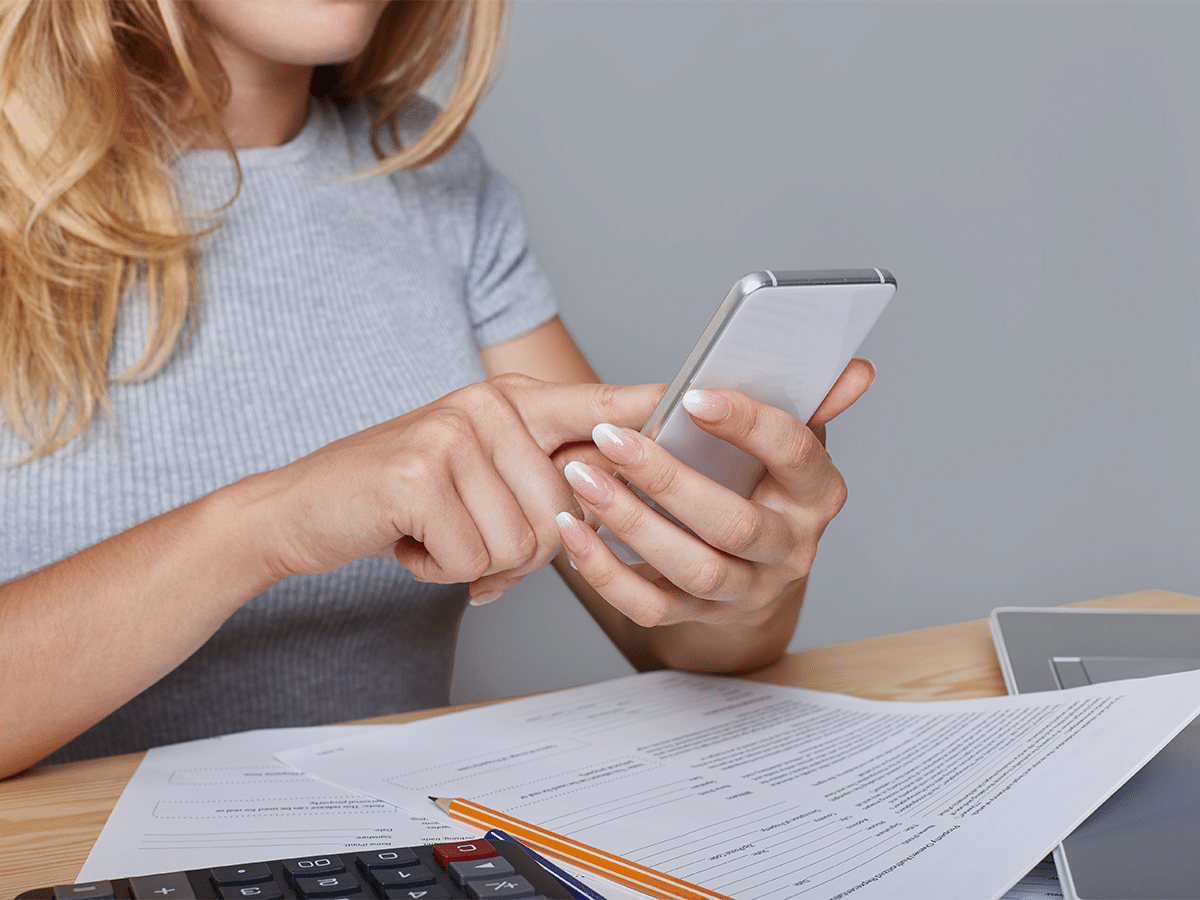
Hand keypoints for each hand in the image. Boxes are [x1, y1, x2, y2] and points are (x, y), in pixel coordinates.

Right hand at [250, 374, 662, 601]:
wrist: (300, 511)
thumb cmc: (401, 502)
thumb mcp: (477, 478)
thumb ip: (541, 483)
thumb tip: (609, 509)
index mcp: (512, 400)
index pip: (598, 401)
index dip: (648, 409)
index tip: (703, 397)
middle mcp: (488, 403)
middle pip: (565, 510)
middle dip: (520, 550)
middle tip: (465, 536)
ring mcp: (453, 432)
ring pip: (522, 543)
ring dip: (476, 562)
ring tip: (432, 531)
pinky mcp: (420, 473)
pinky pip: (472, 559)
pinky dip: (438, 570)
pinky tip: (408, 539)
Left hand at [555, 359, 874, 637]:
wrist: (751, 568)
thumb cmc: (762, 483)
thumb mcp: (788, 440)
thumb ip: (809, 401)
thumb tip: (855, 370)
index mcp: (817, 493)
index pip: (795, 455)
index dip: (748, 424)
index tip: (693, 395)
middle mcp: (790, 549)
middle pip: (736, 524)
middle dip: (668, 480)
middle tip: (611, 437)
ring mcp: (745, 590)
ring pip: (693, 569)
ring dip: (631, 524)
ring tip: (582, 477)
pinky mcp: (699, 618)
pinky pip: (650, 607)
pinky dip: (606, 573)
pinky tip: (573, 532)